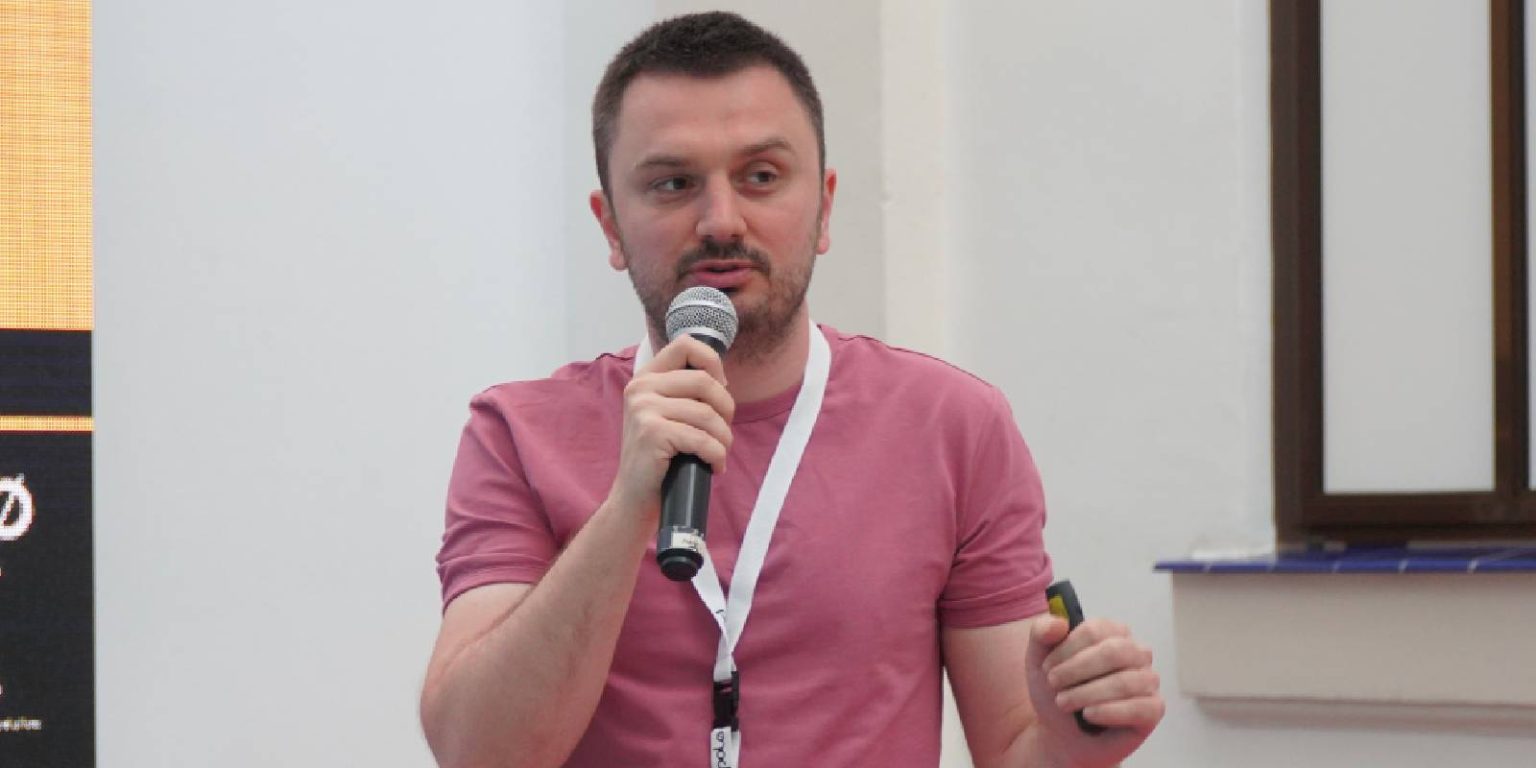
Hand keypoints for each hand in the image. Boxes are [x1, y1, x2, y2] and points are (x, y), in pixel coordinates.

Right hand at [606, 336, 734, 518]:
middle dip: (725, 409)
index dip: (712, 363)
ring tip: (718, 454)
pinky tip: (714, 466)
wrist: (635, 497)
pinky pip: (702, 439)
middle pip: (705, 381)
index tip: (719, 389)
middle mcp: (641, 387)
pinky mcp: (652, 433)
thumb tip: (721, 381)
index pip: (685, 345)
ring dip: (723, 439)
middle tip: (722, 432)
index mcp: (646, 377)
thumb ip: (684, 392)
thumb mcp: (665, 414)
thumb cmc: (659, 458)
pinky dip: (717, 455)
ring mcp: (644, 409)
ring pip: (707, 414)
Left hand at [1024, 616, 1163, 767]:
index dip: (1067, 648)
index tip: (1046, 667)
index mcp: (1112, 632)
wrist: (1062, 732)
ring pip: (1124, 682)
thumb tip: (1058, 622)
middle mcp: (1136, 652)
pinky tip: (1088, 715)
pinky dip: (1109, 712)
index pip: (1096, 630)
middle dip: (1077, 670)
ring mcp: (1148, 680)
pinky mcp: (1153, 709)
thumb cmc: (1058, 690)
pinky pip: (1140, 708)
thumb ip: (1041, 633)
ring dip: (1087, 694)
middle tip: (1054, 684)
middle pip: (1114, 652)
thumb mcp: (1039, 659)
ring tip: (1064, 703)